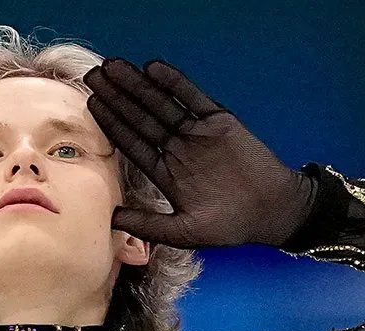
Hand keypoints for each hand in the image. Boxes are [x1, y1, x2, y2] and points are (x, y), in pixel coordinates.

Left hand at [82, 57, 316, 248]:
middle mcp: (177, 149)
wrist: (273, 211)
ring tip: (114, 66)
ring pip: (161, 104)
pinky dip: (175, 83)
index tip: (91, 104)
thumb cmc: (229, 226)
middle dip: (117, 97)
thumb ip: (147, 224)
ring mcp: (197, 133)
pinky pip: (193, 98)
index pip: (131, 143)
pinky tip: (153, 68)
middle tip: (94, 75)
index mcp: (165, 173)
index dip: (111, 123)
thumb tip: (110, 218)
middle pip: (140, 118)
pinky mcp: (219, 121)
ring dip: (138, 85)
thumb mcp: (183, 232)